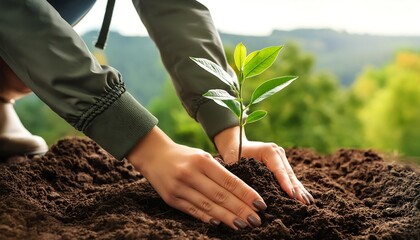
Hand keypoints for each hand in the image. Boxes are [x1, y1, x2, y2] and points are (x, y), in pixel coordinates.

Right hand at [127, 126, 266, 229]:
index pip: (229, 181)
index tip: (261, 204)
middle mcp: (191, 174)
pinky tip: (220, 223)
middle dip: (241, 209)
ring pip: (208, 206)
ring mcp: (180, 187)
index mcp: (202, 161)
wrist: (152, 155)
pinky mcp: (171, 199)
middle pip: (221, 195)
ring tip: (243, 225)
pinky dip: (208, 218)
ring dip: (227, 217)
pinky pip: (193, 211)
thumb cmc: (184, 155)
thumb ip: (218, 171)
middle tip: (256, 220)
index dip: (246, 194)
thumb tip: (240, 191)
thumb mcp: (201, 155)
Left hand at [214, 126, 313, 204]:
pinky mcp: (282, 163)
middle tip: (304, 203)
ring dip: (299, 190)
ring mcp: (281, 157)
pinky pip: (290, 177)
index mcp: (268, 151)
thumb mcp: (238, 165)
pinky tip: (304, 197)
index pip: (279, 170)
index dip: (285, 184)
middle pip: (288, 174)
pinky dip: (296, 187)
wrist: (235, 144)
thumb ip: (247, 177)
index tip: (292, 195)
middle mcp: (278, 152)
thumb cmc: (234, 155)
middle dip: (296, 189)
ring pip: (292, 176)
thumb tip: (253, 195)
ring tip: (308, 202)